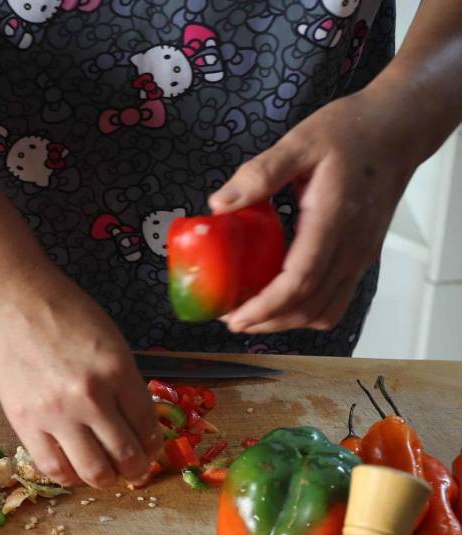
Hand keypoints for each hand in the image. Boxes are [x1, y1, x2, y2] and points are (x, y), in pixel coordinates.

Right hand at [0, 281, 161, 488]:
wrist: (11, 303)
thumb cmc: (63, 313)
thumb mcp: (110, 341)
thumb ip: (124, 382)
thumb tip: (135, 423)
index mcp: (118, 371)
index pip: (147, 425)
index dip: (153, 444)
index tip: (150, 448)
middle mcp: (90, 397)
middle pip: (125, 455)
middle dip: (137, 469)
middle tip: (134, 469)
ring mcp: (55, 414)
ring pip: (92, 471)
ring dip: (106, 479)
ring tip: (106, 474)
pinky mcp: (24, 423)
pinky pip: (53, 467)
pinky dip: (69, 476)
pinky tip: (73, 469)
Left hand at [209, 88, 417, 333]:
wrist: (398, 129)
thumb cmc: (350, 132)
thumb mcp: (299, 142)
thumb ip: (260, 174)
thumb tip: (219, 204)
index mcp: (333, 220)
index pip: (300, 281)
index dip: (265, 306)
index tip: (234, 316)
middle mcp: (352, 246)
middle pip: (310, 305)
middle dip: (268, 320)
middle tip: (231, 319)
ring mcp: (361, 254)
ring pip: (325, 310)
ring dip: (286, 322)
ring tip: (252, 316)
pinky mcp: (362, 256)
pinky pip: (337, 299)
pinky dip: (307, 312)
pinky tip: (281, 303)